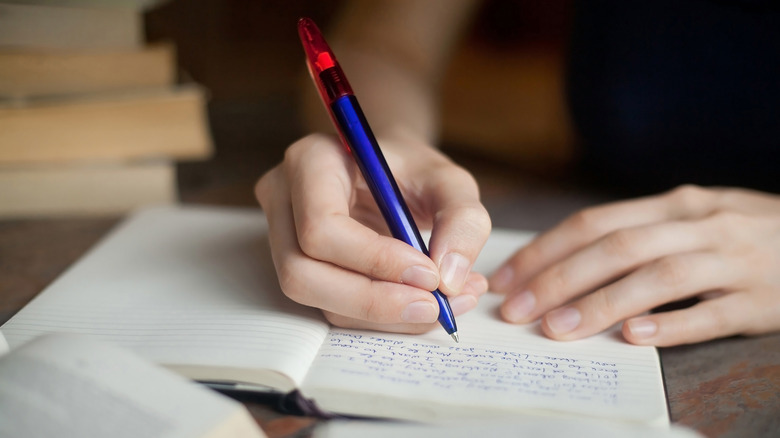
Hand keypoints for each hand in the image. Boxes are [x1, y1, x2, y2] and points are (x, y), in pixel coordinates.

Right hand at [255, 131, 490, 332]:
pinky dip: (381, 316)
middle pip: (302, 271)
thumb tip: (450, 281)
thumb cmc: (414, 169)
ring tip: (443, 307)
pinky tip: (424, 304)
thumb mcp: (451, 181)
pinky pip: (330, 305)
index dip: (374, 259)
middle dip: (372, 300)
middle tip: (434, 306)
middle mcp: (283, 199)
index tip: (429, 274)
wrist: (392, 173)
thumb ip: (463, 221)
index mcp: (310, 161)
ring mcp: (281, 236)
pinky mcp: (299, 266)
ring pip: (314, 297)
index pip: (321, 226)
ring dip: (380, 315)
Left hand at [489, 185, 779, 345]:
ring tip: (559, 328)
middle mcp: (698, 225)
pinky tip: (634, 339)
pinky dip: (671, 326)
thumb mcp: (691, 219)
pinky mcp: (760, 300)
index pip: (593, 223)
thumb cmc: (742, 234)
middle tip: (517, 311)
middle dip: (559, 278)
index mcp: (672, 205)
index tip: (506, 280)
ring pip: (658, 277)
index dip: (544, 251)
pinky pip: (711, 313)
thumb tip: (564, 263)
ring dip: (602, 303)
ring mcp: (732, 260)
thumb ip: (637, 234)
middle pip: (616, 247)